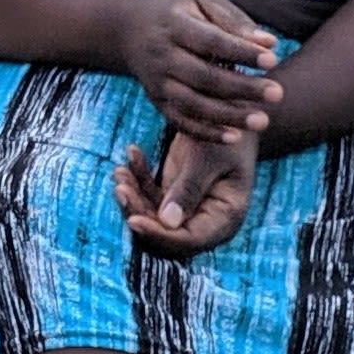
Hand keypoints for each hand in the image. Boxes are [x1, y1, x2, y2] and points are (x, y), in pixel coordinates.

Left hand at [115, 130, 255, 255]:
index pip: (189, 239)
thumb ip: (188, 189)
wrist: (232, 114)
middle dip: (139, 212)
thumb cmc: (228, 134)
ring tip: (120, 172)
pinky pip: (150, 195)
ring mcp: (188, 208)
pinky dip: (139, 177)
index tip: (133, 220)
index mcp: (225, 217)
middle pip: (165, 232)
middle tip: (120, 188)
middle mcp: (206, 219)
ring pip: (152, 215)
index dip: (160, 234)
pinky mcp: (173, 194)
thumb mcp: (208, 158)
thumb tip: (167, 222)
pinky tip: (133, 154)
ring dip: (134, 195)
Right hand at [120, 0, 285, 142]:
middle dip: (242, 88)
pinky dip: (206, 132)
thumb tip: (270, 43)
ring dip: (228, 116)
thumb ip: (235, 21)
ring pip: (193, 105)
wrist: (127, 30)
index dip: (241, 52)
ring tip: (262, 121)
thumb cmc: (178, 12)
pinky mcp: (157, 101)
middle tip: (277, 94)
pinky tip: (234, 137)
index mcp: (175, 26)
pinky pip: (181, 122)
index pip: (212, 41)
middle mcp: (163, 56)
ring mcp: (158, 82)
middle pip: (204, 77)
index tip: (272, 59)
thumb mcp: (202, 2)